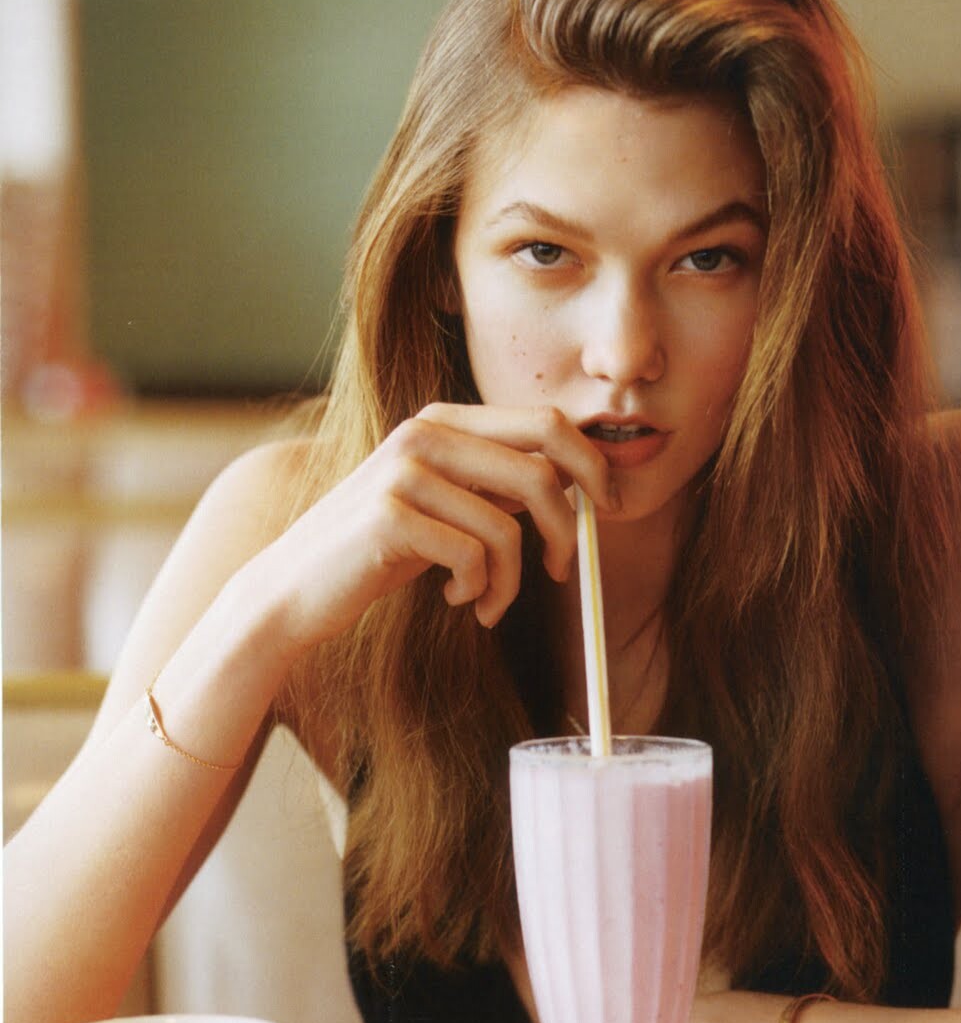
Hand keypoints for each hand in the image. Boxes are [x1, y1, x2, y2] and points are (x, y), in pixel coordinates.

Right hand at [255, 403, 617, 654]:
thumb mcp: (444, 505)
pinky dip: (478, 591)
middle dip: (567, 528)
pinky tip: (453, 599)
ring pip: (508, 527)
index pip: (546, 423)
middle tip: (560, 570)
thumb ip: (495, 484)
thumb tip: (577, 485)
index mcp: (444, 420)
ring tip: (487, 602)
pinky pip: (474, 558)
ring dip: (511, 581)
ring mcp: (404, 471)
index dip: (591, 467)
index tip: (605, 511)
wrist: (293, 589)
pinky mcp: (389, 516)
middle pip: (541, 469)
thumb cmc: (379, 552)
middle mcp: (425, 433)